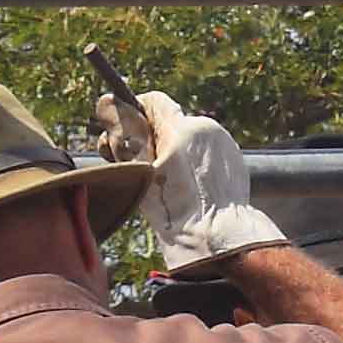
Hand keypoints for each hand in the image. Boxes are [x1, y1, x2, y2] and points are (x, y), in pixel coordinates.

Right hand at [136, 91, 282, 272]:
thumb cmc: (175, 212)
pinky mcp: (235, 162)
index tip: (124, 139)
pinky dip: (194, 168)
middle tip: (142, 171)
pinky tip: (188, 191)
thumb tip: (108, 103)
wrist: (219, 241)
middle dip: (151, 141)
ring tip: (168, 187)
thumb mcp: (139, 172)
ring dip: (173, 155)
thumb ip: (122, 136)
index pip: (151, 102)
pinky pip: (206, 155)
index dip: (133, 117)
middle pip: (168, 123)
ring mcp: (224, 145)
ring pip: (187, 140)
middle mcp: (206, 128)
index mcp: (181, 128)